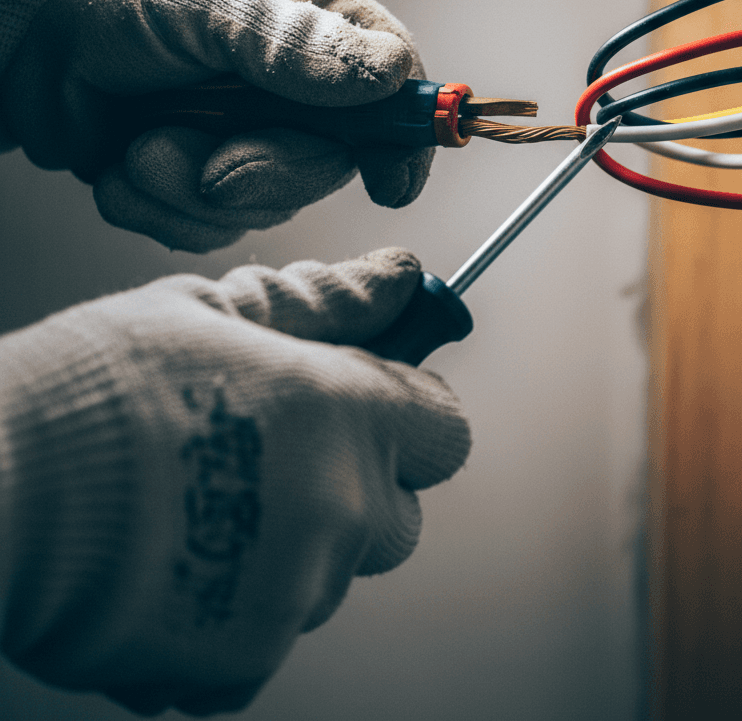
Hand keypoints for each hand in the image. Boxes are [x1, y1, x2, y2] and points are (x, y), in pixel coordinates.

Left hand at [0, 0, 434, 250]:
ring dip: (196, 190)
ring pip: (272, 200)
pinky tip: (125, 167)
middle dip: (269, 172)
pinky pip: (214, 224)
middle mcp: (287, 76)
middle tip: (213, 166)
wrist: (3, 38)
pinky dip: (163, 208)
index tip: (391, 176)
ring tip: (140, 147)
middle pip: (333, 155)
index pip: (388, 73)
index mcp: (302, 10)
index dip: (403, 130)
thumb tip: (382, 74)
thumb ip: (287, 37)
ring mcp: (246, 129)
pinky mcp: (203, 174)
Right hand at [0, 248, 469, 714]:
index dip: (413, 417)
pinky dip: (236, 609)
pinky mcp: (242, 663)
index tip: (376, 409)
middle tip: (274, 459)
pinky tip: (176, 562)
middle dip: (356, 492)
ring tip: (203, 506)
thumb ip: (326, 302)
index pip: (445, 431)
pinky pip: (269, 636)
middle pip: (397, 517)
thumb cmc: (98, 385)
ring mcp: (297, 594)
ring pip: (330, 579)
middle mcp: (342, 509)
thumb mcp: (216, 312)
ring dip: (292, 550)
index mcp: (350, 413)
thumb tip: (396, 277)